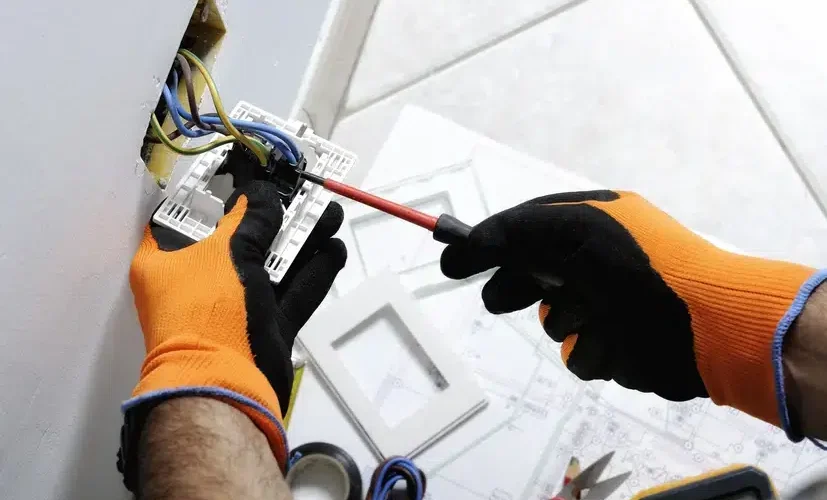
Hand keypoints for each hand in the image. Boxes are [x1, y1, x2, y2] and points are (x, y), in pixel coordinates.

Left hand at [122, 181, 344, 478]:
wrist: (225, 388)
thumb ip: (250, 219)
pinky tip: (334, 250)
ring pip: (272, 265)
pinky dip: (312, 273)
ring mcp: (234, 306)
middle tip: (303, 193)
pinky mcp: (265, 327)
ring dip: (302, 241)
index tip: (245, 173)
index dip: (215, 190)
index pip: (186, 214)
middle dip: (275, 215)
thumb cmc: (209, 312)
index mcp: (166, 261)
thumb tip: (262, 194)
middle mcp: (198, 281)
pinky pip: (291, 293)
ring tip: (331, 214)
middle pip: (239, 238)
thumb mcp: (227, 253)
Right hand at [441, 191, 816, 425]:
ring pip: (553, 319)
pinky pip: (579, 353)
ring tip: (591, 314)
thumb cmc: (640, 265)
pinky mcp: (616, 347)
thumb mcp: (571, 228)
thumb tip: (464, 244)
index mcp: (593, 223)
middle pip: (531, 276)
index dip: (488, 243)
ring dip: (565, 318)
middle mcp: (597, 262)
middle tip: (501, 298)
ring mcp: (607, 306)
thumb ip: (512, 231)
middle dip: (516, 287)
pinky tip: (612, 340)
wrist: (706, 325)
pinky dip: (590, 347)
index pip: (525, 229)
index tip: (451, 261)